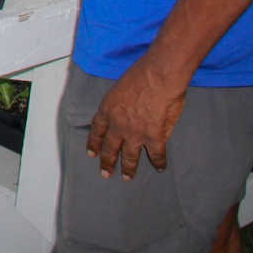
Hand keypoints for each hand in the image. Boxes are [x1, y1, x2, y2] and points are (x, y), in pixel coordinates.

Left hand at [87, 58, 187, 179]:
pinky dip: (159, 162)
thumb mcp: (119, 89)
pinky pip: (157, 155)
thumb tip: (125, 116)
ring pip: (130, 157)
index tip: (92, 153)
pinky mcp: (154, 136)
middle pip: (110, 148)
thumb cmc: (141, 74)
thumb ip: (119, 106)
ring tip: (127, 177)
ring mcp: (135, 133)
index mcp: (107, 110)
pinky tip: (160, 167)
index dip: (94, 143)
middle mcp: (118, 124)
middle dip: (107, 162)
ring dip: (129, 169)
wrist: (158, 76)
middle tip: (105, 173)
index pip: (97, 131)